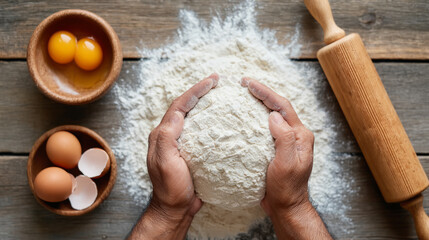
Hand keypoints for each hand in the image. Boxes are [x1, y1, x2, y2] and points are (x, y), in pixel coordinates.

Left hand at [128, 73, 218, 239]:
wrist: (175, 208)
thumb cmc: (170, 186)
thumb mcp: (165, 160)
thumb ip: (167, 136)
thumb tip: (177, 113)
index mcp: (162, 134)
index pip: (179, 105)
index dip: (195, 90)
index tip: (212, 81)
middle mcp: (170, 135)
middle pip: (185, 107)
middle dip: (200, 92)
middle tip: (217, 82)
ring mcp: (181, 143)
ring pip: (193, 117)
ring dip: (205, 104)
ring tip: (220, 96)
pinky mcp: (192, 152)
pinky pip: (202, 131)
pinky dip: (211, 122)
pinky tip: (223, 122)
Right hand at [242, 78, 330, 239]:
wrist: (286, 206)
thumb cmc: (287, 188)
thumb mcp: (286, 164)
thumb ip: (284, 138)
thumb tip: (273, 115)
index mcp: (301, 135)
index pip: (282, 106)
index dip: (265, 92)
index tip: (248, 83)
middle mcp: (295, 135)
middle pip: (278, 107)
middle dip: (262, 93)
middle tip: (244, 83)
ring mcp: (287, 141)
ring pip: (272, 116)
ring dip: (259, 103)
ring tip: (244, 94)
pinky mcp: (277, 148)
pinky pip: (266, 128)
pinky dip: (255, 119)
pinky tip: (244, 118)